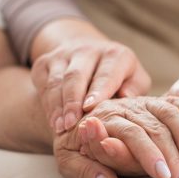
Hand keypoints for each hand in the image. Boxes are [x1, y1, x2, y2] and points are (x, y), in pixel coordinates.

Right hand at [32, 39, 150, 134]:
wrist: (87, 55)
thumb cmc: (118, 77)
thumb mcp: (134, 79)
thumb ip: (134, 88)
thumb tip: (127, 95)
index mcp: (114, 54)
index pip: (105, 73)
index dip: (98, 90)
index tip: (90, 108)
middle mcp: (87, 50)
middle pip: (76, 75)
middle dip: (72, 101)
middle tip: (71, 124)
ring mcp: (63, 55)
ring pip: (57, 80)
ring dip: (57, 106)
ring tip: (60, 128)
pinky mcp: (45, 62)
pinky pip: (44, 84)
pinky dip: (48, 104)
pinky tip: (53, 122)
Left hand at [53, 96, 178, 177]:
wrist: (77, 120)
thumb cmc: (73, 147)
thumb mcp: (68, 161)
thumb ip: (85, 172)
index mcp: (100, 119)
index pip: (128, 134)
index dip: (146, 154)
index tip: (162, 175)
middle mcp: (121, 108)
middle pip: (152, 129)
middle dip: (171, 157)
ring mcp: (139, 104)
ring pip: (167, 115)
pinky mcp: (153, 102)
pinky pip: (174, 102)